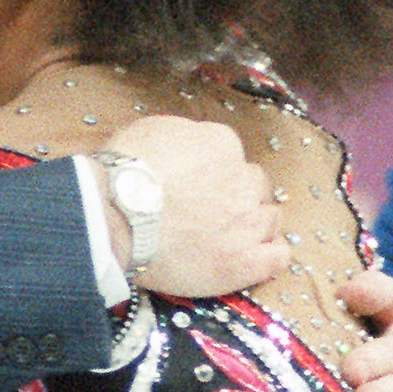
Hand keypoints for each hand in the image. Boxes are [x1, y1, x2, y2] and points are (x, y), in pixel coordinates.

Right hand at [100, 115, 287, 296]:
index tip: (199, 188)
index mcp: (224, 145)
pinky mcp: (246, 261)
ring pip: (270, 219)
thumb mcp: (154, 130)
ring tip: (226, 238)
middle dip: (239, 198)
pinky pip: (278, 256)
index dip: (217, 175)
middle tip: (211, 213)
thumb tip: (193, 147)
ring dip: (254, 226)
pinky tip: (252, 258)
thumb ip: (187, 137)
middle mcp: (244, 179)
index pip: (234, 158)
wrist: (115, 216)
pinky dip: (269, 256)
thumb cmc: (124, 173)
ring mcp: (248, 221)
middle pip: (257, 187)